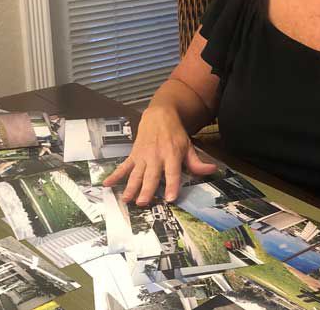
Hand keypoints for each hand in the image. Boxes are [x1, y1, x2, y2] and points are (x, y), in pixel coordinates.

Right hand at [102, 109, 217, 204]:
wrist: (159, 116)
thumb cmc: (175, 134)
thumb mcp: (188, 146)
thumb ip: (197, 162)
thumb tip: (212, 170)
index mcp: (172, 155)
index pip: (173, 173)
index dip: (172, 186)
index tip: (170, 199)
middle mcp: (156, 157)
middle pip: (151, 176)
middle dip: (146, 190)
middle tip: (143, 203)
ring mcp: (143, 157)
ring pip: (136, 174)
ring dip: (131, 187)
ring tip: (126, 200)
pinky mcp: (134, 155)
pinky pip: (124, 166)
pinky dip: (115, 175)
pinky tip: (107, 184)